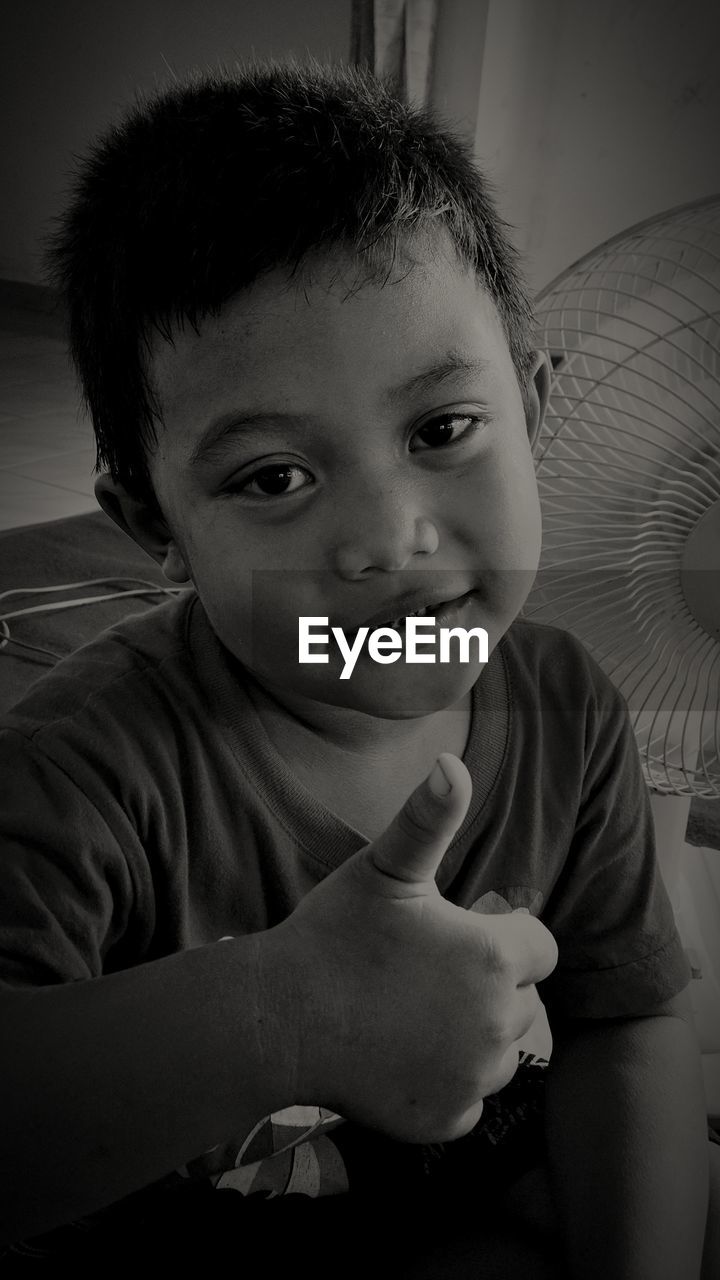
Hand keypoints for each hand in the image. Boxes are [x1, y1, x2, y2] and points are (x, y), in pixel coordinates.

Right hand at [269, 753, 557, 1143]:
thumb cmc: (333, 934)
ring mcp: (473, 1078)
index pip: (539, 946)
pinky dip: (445, 1081)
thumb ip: (428, 817)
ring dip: (470, 1034)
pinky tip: (400, 1053)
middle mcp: (499, 1022)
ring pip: (498, 1051)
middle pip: (520, 1000)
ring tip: (410, 1011)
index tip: (452, 934)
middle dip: (486, 984)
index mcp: (495, 956)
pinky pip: (468, 1097)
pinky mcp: (446, 1119)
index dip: (500, 936)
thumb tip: (451, 761)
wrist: (277, 1019)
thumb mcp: (385, 868)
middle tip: (421, 972)